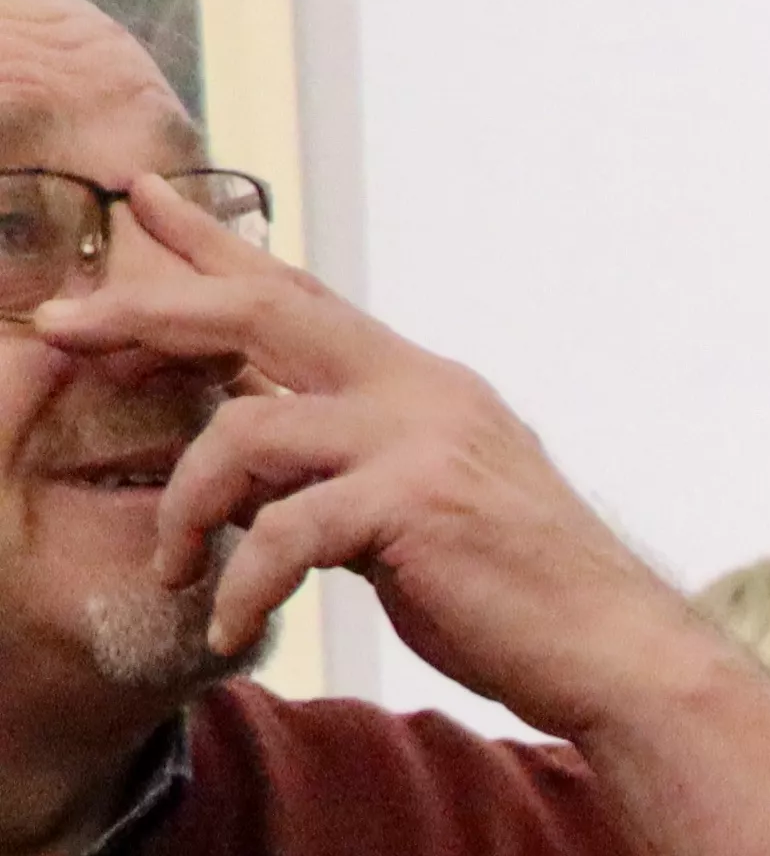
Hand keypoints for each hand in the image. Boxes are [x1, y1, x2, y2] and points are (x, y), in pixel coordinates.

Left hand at [37, 177, 704, 727]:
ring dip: (183, 501)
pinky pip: (282, 533)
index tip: (140, 198)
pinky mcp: (415, 508)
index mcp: (424, 384)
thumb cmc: (529, 602)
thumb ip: (353, 469)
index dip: (215, 243)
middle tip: (60, 327)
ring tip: (168, 563)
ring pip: (246, 431)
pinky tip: (226, 624)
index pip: (302, 293)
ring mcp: (420, 443)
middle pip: (255, 312)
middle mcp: (421, 391)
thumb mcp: (430, 511)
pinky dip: (241, 582)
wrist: (622, 657)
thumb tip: (272, 470)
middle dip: (144, 313)